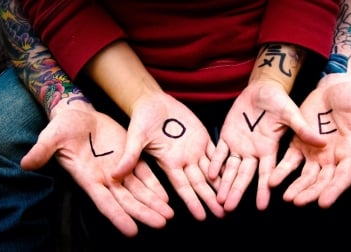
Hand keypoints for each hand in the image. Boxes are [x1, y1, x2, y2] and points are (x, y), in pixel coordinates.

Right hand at [20, 102, 173, 236]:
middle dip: (144, 212)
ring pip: (139, 190)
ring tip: (168, 215)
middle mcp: (106, 178)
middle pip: (127, 200)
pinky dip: (155, 184)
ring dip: (153, 202)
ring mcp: (118, 169)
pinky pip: (144, 173)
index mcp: (88, 178)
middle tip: (161, 223)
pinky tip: (166, 195)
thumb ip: (42, 150)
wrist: (78, 114)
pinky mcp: (128, 156)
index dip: (117, 216)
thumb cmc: (63, 127)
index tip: (132, 231)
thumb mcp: (52, 136)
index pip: (104, 202)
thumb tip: (26, 163)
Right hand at [113, 91, 224, 220]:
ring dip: (221, 184)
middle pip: (200, 183)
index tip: (201, 217)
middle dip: (211, 198)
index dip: (192, 202)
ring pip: (211, 170)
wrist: (153, 101)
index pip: (183, 187)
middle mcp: (183, 159)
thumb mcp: (135, 136)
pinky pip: (217, 152)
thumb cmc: (142, 118)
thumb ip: (130, 155)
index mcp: (169, 162)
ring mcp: (194, 149)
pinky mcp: (202, 137)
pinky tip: (235, 172)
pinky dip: (225, 162)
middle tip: (223, 213)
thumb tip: (115, 175)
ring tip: (231, 197)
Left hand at [209, 81, 325, 211]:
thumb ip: (302, 129)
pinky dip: (215, 162)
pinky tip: (210, 174)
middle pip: (244, 176)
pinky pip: (219, 151)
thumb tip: (322, 142)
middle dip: (236, 191)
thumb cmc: (278, 100)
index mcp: (269, 149)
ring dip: (224, 182)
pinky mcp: (227, 135)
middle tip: (228, 209)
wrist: (261, 88)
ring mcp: (239, 145)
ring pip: (230, 168)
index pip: (266, 174)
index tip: (261, 207)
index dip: (263, 190)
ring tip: (218, 200)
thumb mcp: (291, 113)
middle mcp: (254, 151)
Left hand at [269, 73, 350, 207]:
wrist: (335, 87)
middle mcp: (332, 158)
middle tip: (298, 203)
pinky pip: (289, 160)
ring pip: (305, 175)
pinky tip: (271, 180)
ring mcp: (314, 152)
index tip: (323, 203)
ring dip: (296, 187)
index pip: (343, 177)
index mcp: (350, 153)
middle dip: (311, 192)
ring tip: (287, 198)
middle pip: (322, 181)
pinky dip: (282, 170)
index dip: (334, 190)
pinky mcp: (299, 143)